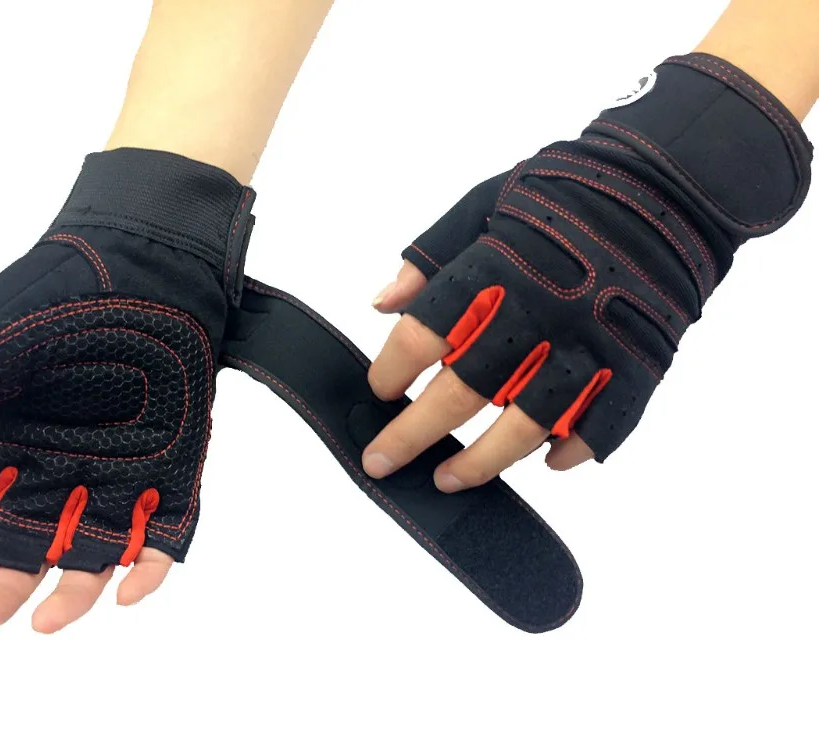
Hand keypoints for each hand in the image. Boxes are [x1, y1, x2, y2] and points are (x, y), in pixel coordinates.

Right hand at [0, 148, 256, 631]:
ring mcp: (118, 468)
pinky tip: (129, 589)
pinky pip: (165, 531)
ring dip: (72, 592)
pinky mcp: (173, 465)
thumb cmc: (52, 296)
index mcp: (4, 441)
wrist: (142, 260)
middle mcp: (57, 465)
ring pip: (91, 553)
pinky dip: (151, 565)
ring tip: (46, 621)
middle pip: (23, 548)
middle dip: (1, 590)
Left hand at [363, 53, 811, 491]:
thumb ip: (431, 254)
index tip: (379, 390)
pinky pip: (605, 424)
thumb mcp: (484, 201)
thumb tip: (382, 303)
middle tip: (381, 461)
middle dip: (413, 434)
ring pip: (529, 424)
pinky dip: (576, 449)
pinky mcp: (639, 363)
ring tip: (448, 479)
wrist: (669, 186)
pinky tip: (548, 462)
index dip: (392, 369)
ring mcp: (591, 343)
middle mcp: (538, 311)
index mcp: (494, 268)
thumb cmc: (566, 194)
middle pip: (464, 391)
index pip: (424, 333)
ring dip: (483, 460)